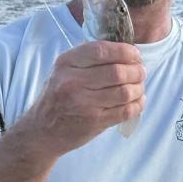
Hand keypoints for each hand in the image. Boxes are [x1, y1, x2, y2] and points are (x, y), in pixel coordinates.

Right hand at [24, 41, 145, 156]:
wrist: (42, 130)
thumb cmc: (57, 97)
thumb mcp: (63, 71)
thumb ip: (88, 59)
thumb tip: (125, 52)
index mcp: (66, 64)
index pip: (102, 50)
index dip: (124, 51)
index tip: (134, 55)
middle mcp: (73, 82)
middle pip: (117, 72)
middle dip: (136, 70)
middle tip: (140, 72)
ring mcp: (84, 104)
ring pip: (124, 92)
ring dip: (138, 88)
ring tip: (139, 87)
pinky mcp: (94, 122)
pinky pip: (125, 111)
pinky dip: (137, 105)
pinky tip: (138, 101)